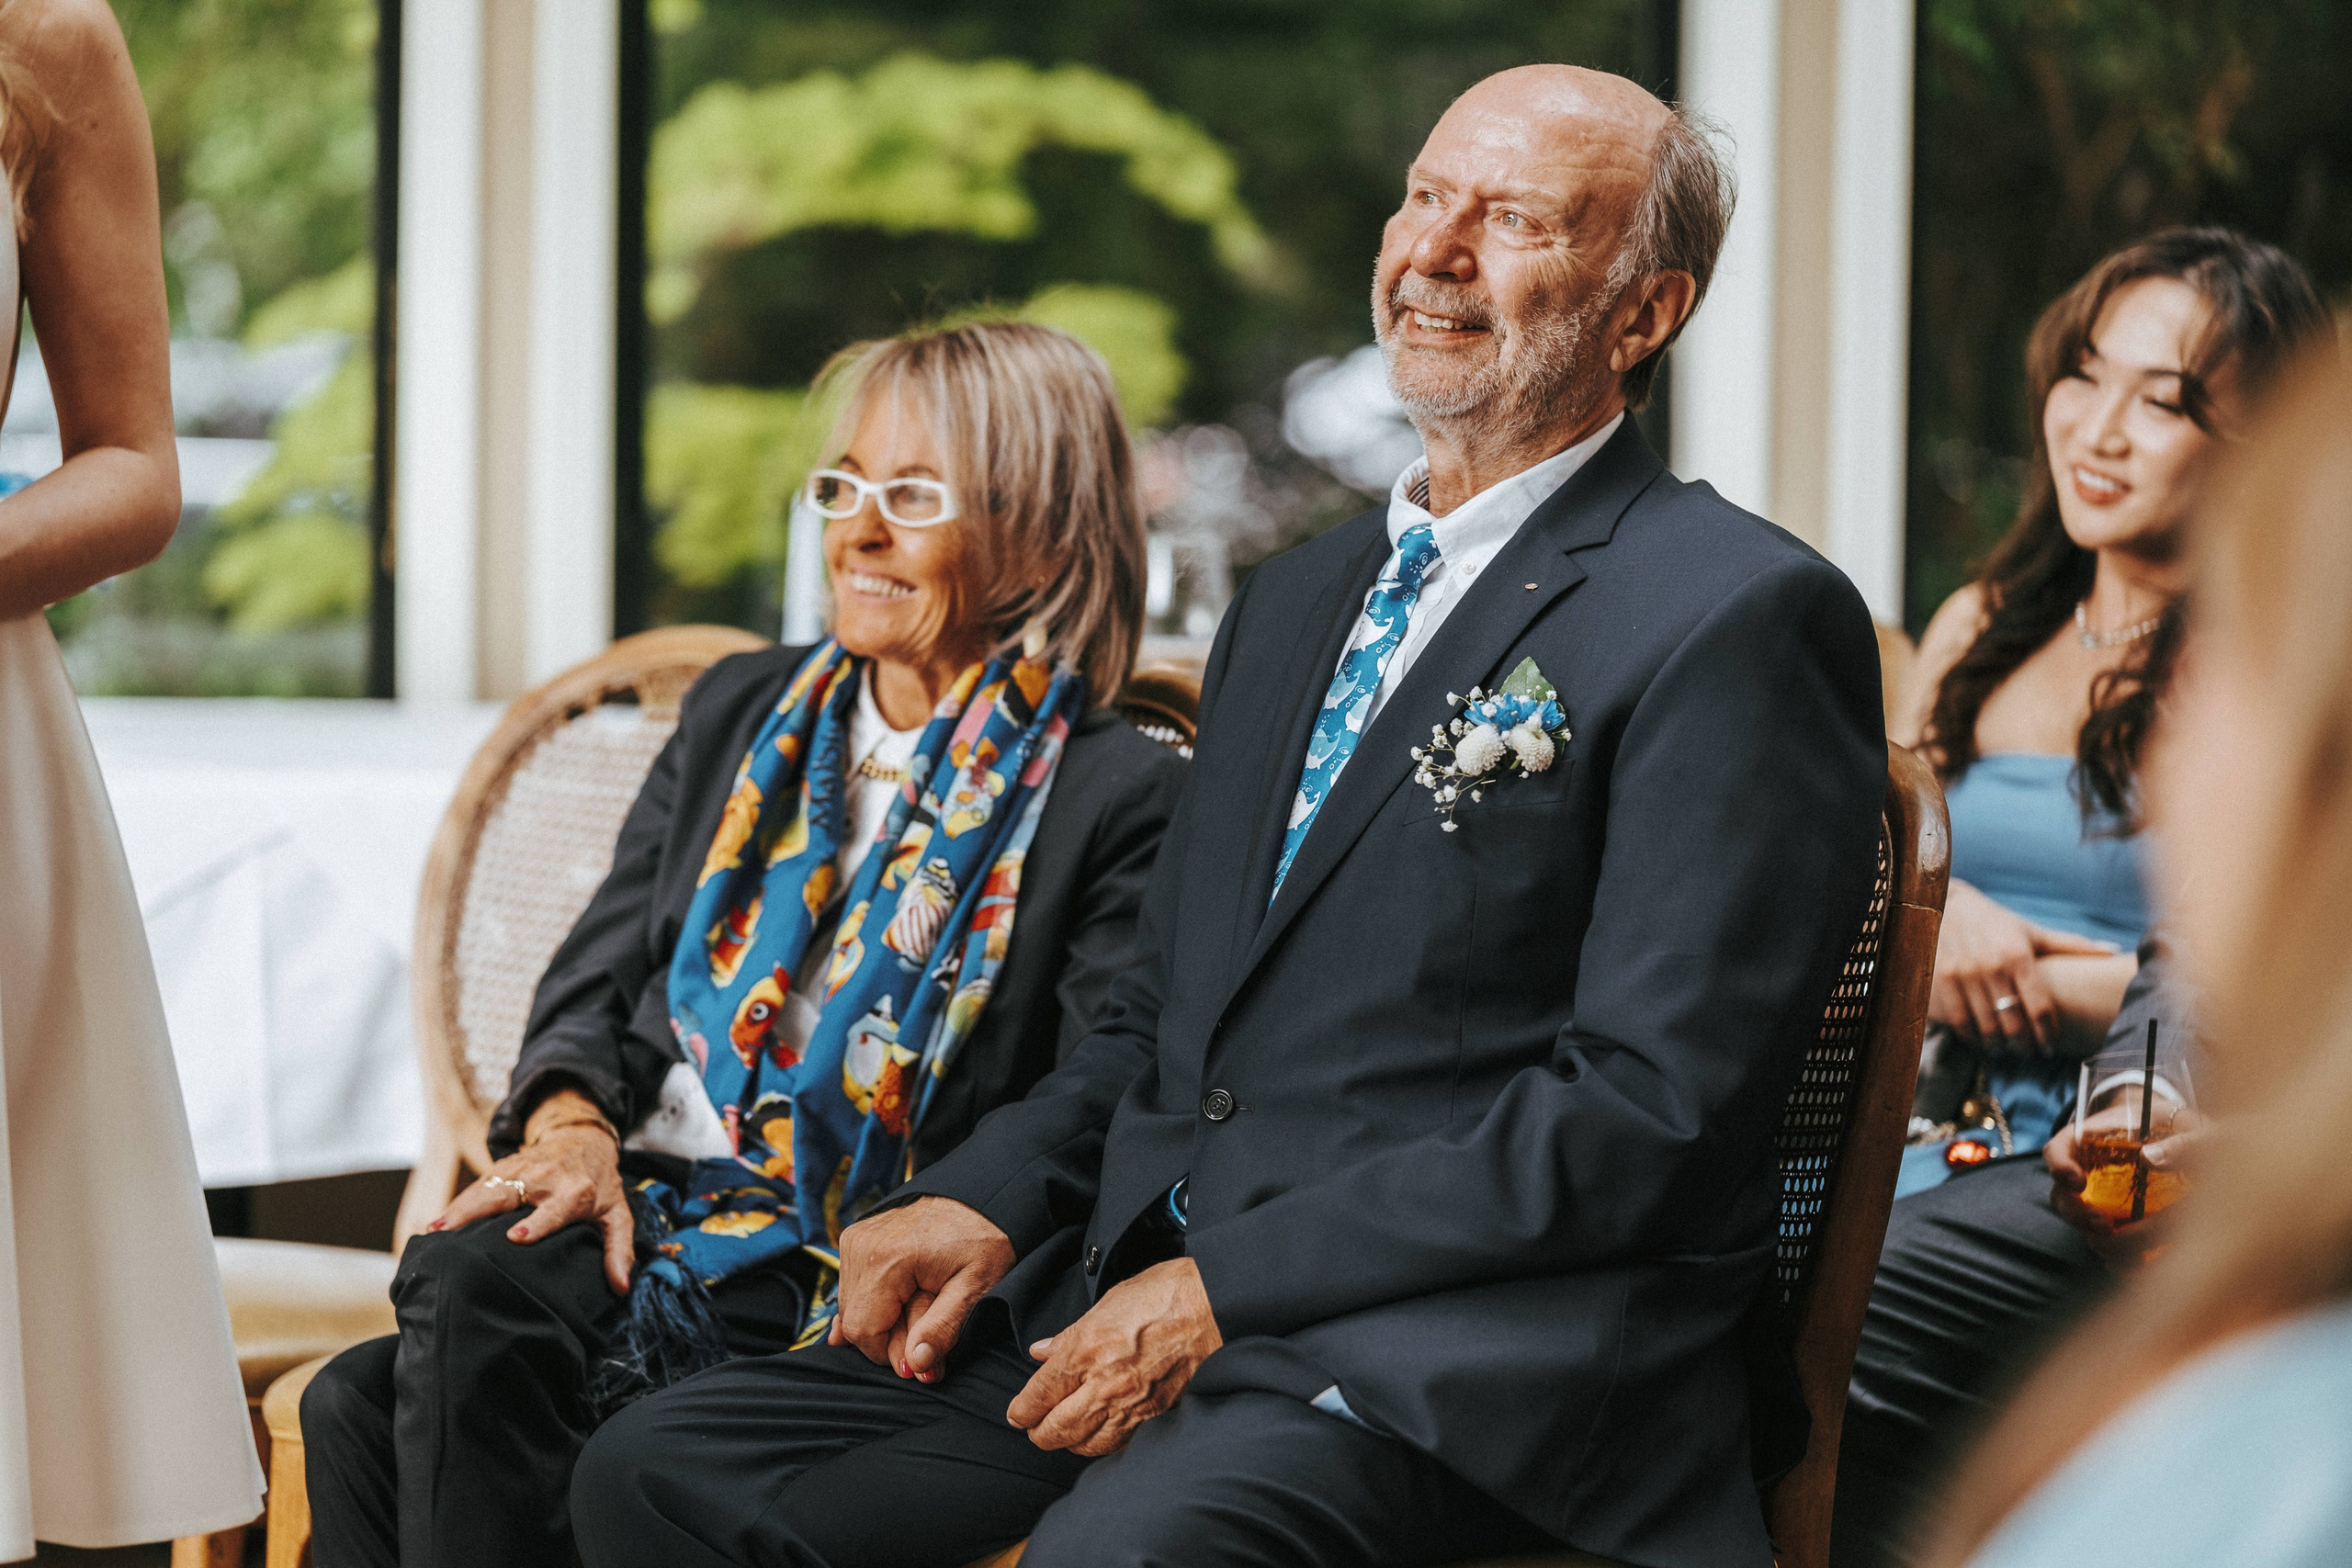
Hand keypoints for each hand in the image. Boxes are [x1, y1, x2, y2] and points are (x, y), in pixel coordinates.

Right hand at [430, 1089, 633, 1292]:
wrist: (584, 1138)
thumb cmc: (601, 1184)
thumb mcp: (618, 1214)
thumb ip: (619, 1249)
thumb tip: (621, 1286)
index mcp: (575, 1192)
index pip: (553, 1210)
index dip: (536, 1223)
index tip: (516, 1237)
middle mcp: (546, 1178)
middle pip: (508, 1194)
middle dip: (478, 1211)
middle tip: (449, 1232)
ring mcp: (522, 1169)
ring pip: (487, 1187)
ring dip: (459, 1207)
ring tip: (433, 1230)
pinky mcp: (505, 1165)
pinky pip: (479, 1185)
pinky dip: (457, 1202)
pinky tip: (436, 1223)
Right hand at [830, 1196, 1013, 1381]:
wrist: (983, 1194)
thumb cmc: (984, 1237)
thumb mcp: (976, 1286)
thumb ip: (942, 1328)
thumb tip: (915, 1365)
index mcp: (886, 1258)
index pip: (864, 1332)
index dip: (893, 1355)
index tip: (926, 1363)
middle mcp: (861, 1246)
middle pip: (856, 1322)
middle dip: (891, 1342)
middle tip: (930, 1350)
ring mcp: (856, 1239)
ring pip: (853, 1307)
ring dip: (885, 1322)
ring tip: (924, 1318)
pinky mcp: (858, 1239)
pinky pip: (853, 1287)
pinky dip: (872, 1305)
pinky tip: (888, 1319)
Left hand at [1006, 1257, 1222, 1456]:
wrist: (1212, 1306)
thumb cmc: (1163, 1294)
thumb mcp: (1105, 1302)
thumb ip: (1069, 1334)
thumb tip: (1041, 1351)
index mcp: (1085, 1350)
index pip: (1039, 1395)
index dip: (1022, 1411)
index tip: (1017, 1415)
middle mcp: (1104, 1383)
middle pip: (1056, 1428)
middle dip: (1039, 1434)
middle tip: (1034, 1430)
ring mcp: (1131, 1404)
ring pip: (1086, 1444)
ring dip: (1069, 1443)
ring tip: (1064, 1436)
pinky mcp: (1155, 1415)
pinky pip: (1118, 1443)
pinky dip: (1101, 1445)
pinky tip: (1098, 1437)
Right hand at [1929, 880, 2115, 1053]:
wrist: (1945, 905)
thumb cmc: (1996, 922)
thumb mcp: (2032, 931)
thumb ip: (2070, 945)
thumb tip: (2112, 951)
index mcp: (2017, 954)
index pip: (2039, 1006)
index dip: (2047, 1033)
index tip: (2050, 1046)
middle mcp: (1990, 965)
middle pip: (2013, 1022)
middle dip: (2025, 1045)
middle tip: (2030, 1053)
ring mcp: (1962, 974)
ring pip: (1986, 1026)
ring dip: (1999, 1045)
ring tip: (2007, 1050)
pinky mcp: (1940, 980)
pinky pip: (1959, 1021)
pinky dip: (1971, 1037)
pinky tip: (1980, 1040)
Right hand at [2044, 1113, 2204, 1271]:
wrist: (2190, 1145)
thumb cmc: (2186, 1133)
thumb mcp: (2190, 1132)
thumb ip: (2181, 1143)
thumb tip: (2150, 1159)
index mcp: (2095, 1139)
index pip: (2059, 1148)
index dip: (2059, 1164)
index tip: (2077, 1182)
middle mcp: (2088, 1170)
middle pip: (2062, 1194)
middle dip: (2076, 1213)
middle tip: (2102, 1225)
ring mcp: (2100, 1198)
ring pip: (2080, 1221)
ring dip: (2094, 1236)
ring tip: (2122, 1246)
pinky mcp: (2118, 1222)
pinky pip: (2106, 1242)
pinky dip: (2117, 1256)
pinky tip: (2139, 1262)